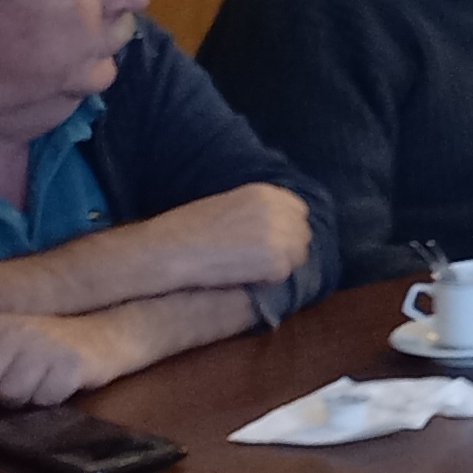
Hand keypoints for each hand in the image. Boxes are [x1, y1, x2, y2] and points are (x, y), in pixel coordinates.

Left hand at [0, 308, 130, 411]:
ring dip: (17, 403)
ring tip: (30, 390)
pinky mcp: (71, 365)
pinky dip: (46, 401)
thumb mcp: (8, 341)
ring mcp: (46, 347)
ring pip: (9, 396)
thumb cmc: (46, 347)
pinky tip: (54, 388)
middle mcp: (18, 332)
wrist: (105, 337)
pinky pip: (42, 400)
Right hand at [198, 181, 317, 286]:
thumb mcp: (228, 204)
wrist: (170, 250)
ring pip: (297, 255)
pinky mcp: (276, 263)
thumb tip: (280, 224)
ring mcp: (280, 236)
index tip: (271, 239)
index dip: (286, 226)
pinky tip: (244, 276)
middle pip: (302, 232)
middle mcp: (278, 211)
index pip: (298, 210)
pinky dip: (268, 279)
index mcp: (266, 193)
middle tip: (261, 259)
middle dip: (287, 246)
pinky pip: (283, 274)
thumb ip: (258, 209)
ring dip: (280, 263)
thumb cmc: (189, 228)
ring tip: (250, 268)